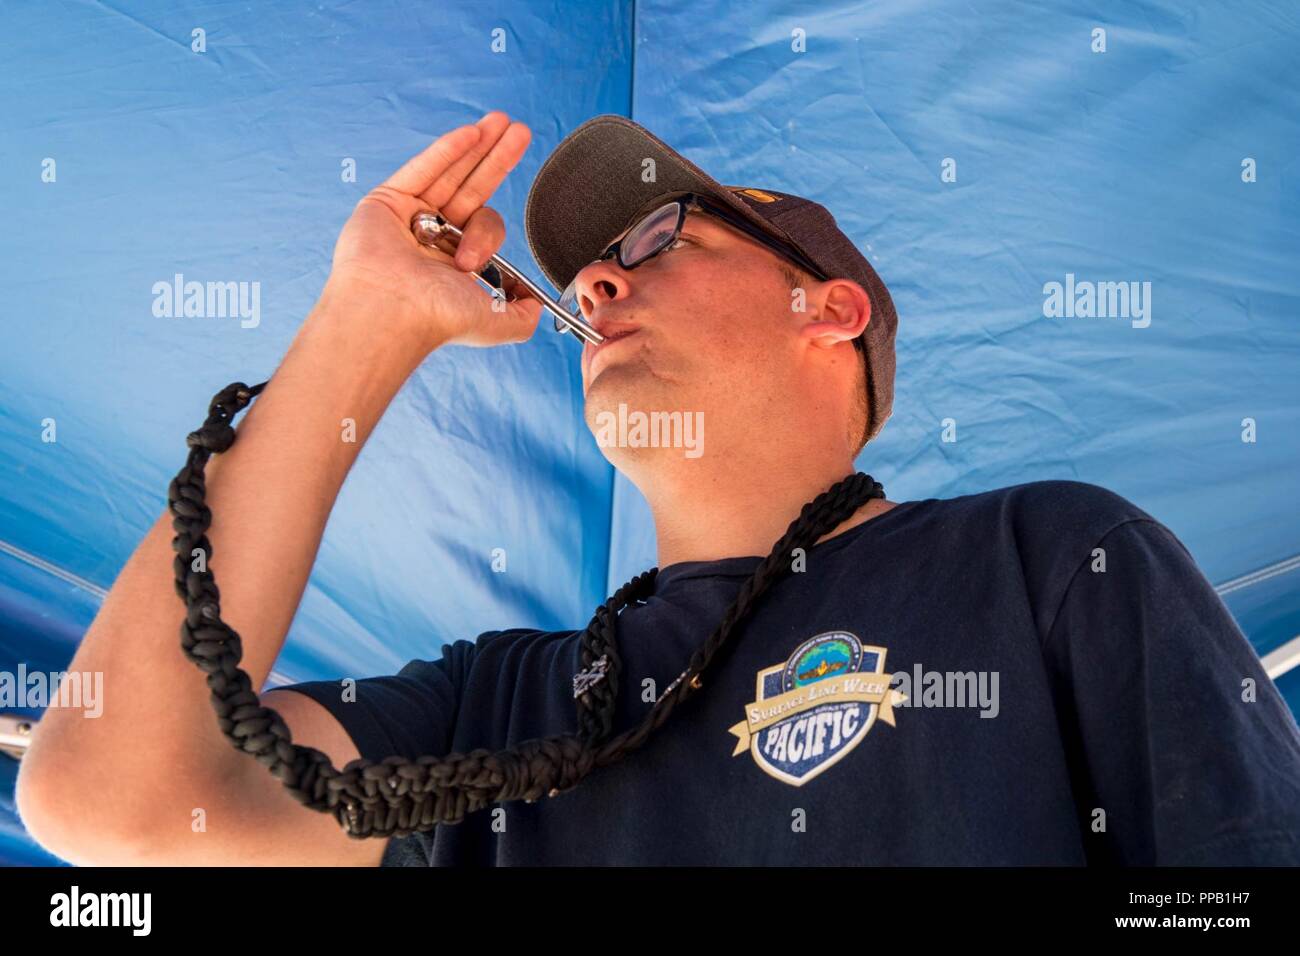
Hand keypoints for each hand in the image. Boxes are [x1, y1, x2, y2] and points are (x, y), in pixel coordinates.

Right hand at [319, 111, 542, 352]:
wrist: (394, 311)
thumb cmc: (437, 318)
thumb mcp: (498, 322)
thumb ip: (525, 313)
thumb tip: (536, 299)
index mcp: (452, 264)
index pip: (483, 227)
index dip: (490, 233)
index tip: (478, 261)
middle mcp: (431, 239)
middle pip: (471, 189)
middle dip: (497, 160)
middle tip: (519, 133)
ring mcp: (408, 218)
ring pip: (450, 174)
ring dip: (478, 146)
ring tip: (502, 122)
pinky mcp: (387, 201)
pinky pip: (422, 169)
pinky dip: (448, 150)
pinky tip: (472, 134)